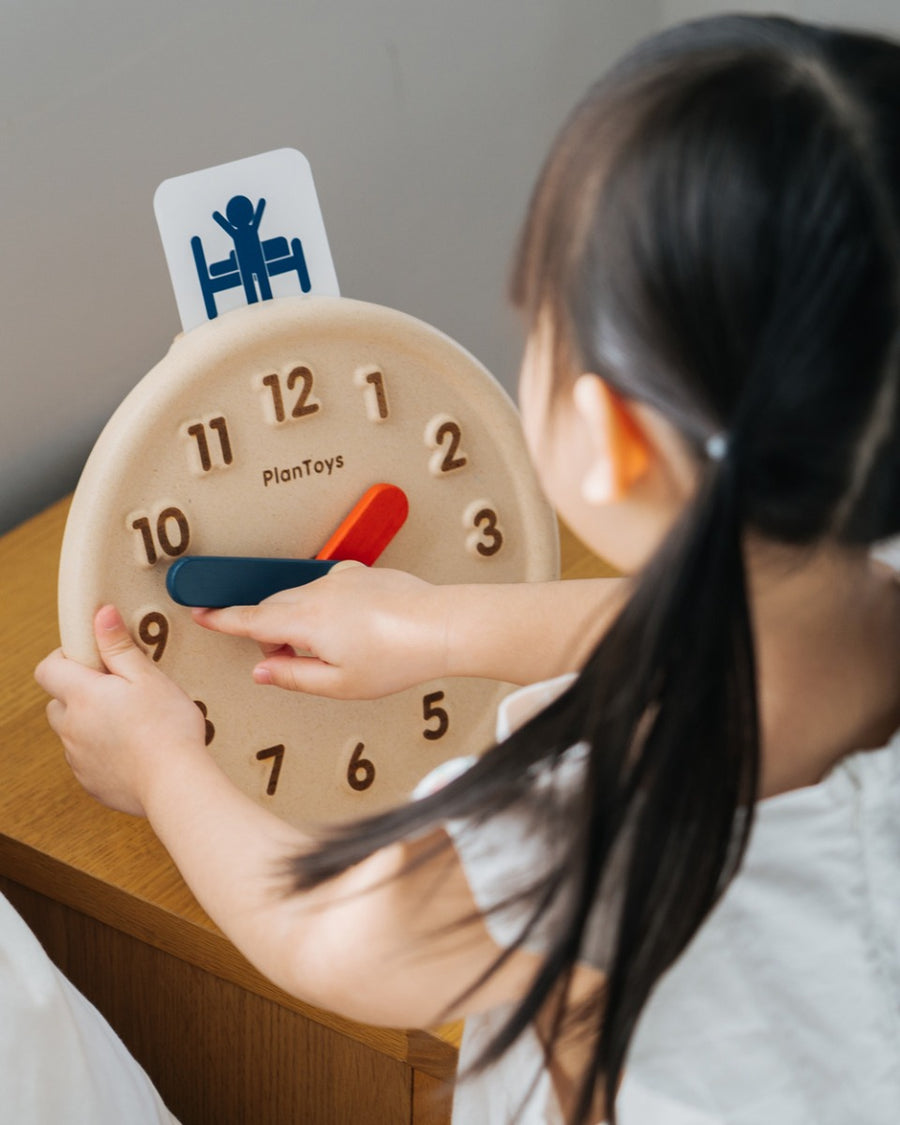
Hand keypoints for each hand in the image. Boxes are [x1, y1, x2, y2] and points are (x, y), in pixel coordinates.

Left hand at [34, 605, 207, 815]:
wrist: (174, 784)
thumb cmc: (167, 728)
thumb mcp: (148, 677)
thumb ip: (119, 646)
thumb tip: (101, 615)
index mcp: (81, 696)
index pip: (47, 669)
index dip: (65, 658)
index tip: (93, 658)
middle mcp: (71, 727)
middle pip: (59, 701)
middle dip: (80, 692)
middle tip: (118, 690)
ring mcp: (77, 758)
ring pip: (73, 732)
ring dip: (92, 723)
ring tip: (131, 722)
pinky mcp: (90, 782)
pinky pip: (87, 759)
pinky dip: (103, 751)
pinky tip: (134, 749)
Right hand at [192, 564, 449, 698]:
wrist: (442, 625)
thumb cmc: (397, 657)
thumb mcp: (339, 684)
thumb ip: (294, 676)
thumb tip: (263, 670)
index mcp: (305, 621)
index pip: (250, 619)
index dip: (222, 619)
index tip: (201, 614)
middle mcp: (318, 592)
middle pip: (273, 607)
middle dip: (267, 630)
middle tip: (281, 657)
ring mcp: (340, 579)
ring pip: (300, 596)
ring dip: (297, 619)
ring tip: (325, 649)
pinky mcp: (361, 573)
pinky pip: (327, 588)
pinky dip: (323, 607)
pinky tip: (348, 628)